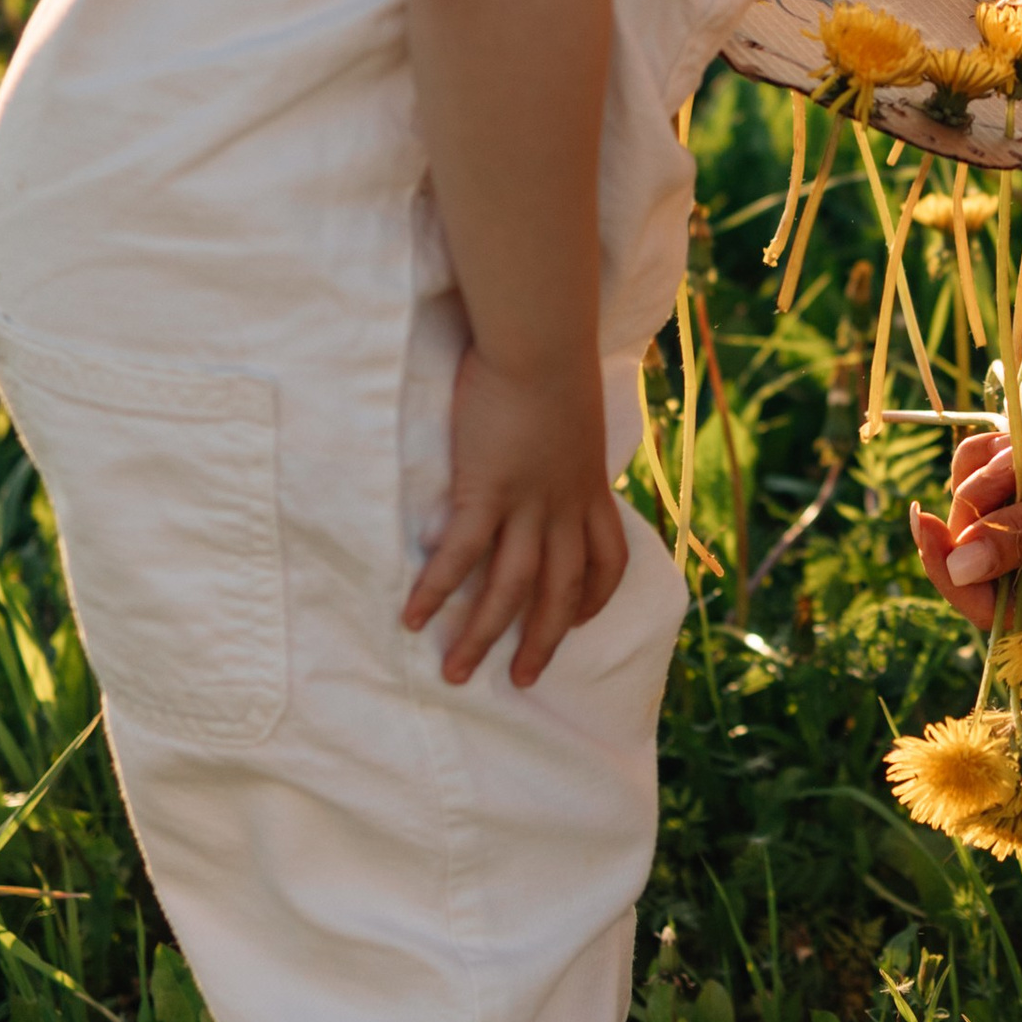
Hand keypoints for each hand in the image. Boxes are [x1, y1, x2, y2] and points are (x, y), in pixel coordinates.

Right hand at [402, 343, 629, 686]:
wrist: (542, 340)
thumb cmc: (551, 363)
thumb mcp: (573, 413)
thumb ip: (563, 440)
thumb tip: (549, 438)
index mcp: (590, 489)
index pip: (608, 561)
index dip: (597, 597)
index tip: (582, 620)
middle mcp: (565, 508)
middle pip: (560, 593)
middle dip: (542, 642)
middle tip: (521, 680)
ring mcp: (528, 504)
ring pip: (510, 588)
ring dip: (482, 635)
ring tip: (456, 672)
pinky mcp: (487, 491)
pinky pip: (460, 556)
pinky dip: (437, 590)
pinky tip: (414, 618)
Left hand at [909, 365, 1021, 622]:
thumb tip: (961, 565)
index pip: (992, 604)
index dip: (950, 569)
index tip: (924, 522)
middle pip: (975, 549)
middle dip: (979, 501)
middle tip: (1009, 463)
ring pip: (976, 504)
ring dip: (988, 470)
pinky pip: (989, 473)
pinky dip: (994, 451)